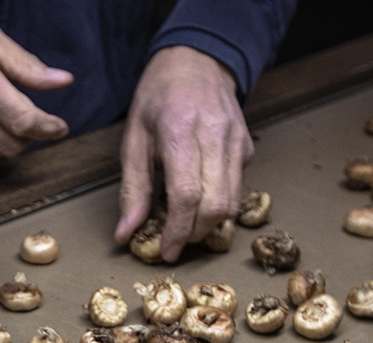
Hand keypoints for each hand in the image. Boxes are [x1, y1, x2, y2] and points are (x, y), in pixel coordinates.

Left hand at [114, 46, 252, 261]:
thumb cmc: (158, 98)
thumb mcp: (134, 139)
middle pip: (216, 206)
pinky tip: (201, 197)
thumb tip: (125, 234)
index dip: (177, 231)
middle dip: (195, 234)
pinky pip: (238, 188)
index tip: (166, 251)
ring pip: (232, 202)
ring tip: (186, 226)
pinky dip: (219, 203)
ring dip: (210, 225)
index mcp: (179, 132)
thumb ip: (132, 189)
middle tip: (175, 241)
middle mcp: (214, 137)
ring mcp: (236, 141)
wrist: (196, 61)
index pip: (186, 196)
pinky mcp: (247, 147)